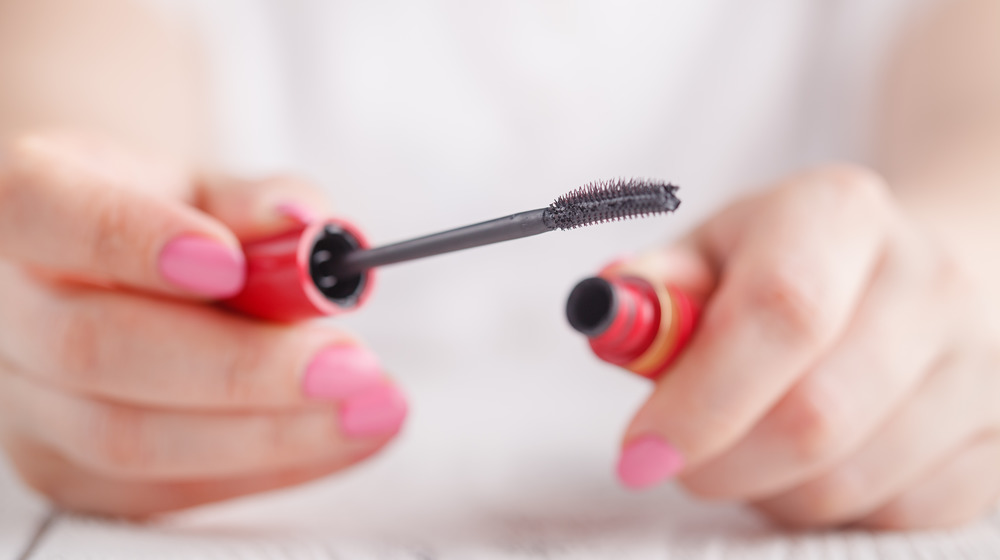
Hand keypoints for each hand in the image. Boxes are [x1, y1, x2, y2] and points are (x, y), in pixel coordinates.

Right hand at [0, 132, 406, 516]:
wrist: (126, 278)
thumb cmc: (173, 222)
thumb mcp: (213, 190)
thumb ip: (258, 203)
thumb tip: (311, 227)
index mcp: (26, 202)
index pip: (46, 214)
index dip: (136, 243)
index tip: (233, 265)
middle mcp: (3, 312)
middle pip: (94, 349)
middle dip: (238, 365)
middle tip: (350, 363)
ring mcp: (26, 406)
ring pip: (130, 439)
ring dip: (270, 431)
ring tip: (374, 406)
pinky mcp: (74, 475)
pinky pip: (170, 490)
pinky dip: (274, 465)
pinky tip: (350, 435)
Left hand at [610, 165, 999, 528]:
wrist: (922, 274)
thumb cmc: (792, 264)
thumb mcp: (718, 248)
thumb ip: (658, 284)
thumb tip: (603, 316)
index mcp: (842, 212)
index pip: (781, 311)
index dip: (701, 397)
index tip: (638, 451)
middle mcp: (930, 280)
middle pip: (815, 416)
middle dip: (721, 463)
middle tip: (677, 460)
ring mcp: (984, 365)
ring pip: (849, 482)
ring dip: (768, 490)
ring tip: (748, 449)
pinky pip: (900, 515)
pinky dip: (828, 510)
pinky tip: (810, 466)